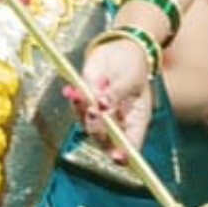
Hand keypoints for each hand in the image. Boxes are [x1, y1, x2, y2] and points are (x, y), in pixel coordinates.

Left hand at [74, 35, 155, 151]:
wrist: (119, 49)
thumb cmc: (132, 66)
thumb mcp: (131, 78)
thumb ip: (117, 93)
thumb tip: (103, 103)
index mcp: (136, 121)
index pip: (131, 146)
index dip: (125, 155)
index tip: (118, 156)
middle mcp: (118, 123)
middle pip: (106, 140)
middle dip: (98, 128)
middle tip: (95, 110)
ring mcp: (101, 115)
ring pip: (88, 125)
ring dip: (83, 111)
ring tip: (83, 92)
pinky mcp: (86, 104)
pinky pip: (78, 109)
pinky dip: (74, 100)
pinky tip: (72, 90)